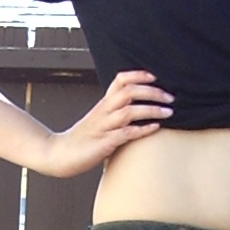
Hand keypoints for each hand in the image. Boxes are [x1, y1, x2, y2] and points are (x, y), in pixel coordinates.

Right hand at [39, 69, 173, 176]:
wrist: (60, 154)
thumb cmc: (83, 139)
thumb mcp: (100, 121)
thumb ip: (116, 114)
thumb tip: (138, 110)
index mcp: (103, 104)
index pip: (120, 80)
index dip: (138, 75)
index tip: (155, 77)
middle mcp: (103, 111)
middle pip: (128, 91)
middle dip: (152, 92)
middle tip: (170, 98)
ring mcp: (103, 126)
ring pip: (129, 110)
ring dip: (151, 110)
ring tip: (169, 112)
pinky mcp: (104, 143)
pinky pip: (126, 133)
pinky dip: (143, 129)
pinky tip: (155, 128)